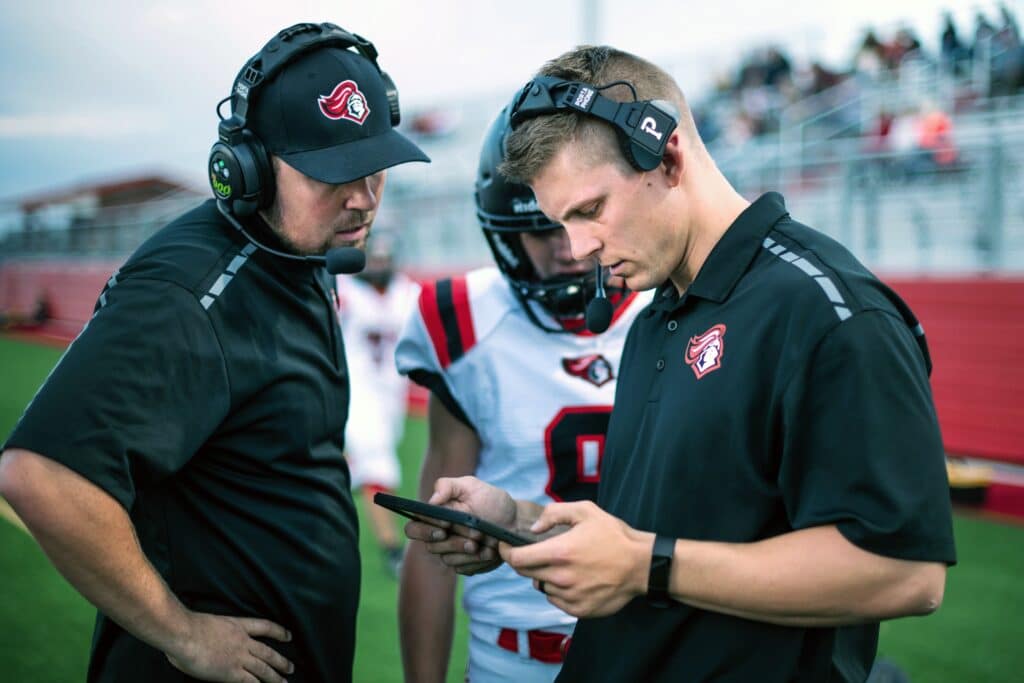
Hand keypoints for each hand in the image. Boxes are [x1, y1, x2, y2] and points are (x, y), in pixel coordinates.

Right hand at [165, 610, 293, 681]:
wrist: (185, 633)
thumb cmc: (188, 627)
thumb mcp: (210, 623)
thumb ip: (215, 632)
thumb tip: (208, 640)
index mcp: (238, 625)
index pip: (265, 627)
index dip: (279, 632)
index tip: (288, 636)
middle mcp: (243, 642)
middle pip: (268, 652)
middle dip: (281, 661)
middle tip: (291, 667)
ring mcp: (239, 657)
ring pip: (264, 669)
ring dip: (275, 677)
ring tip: (283, 682)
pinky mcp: (231, 673)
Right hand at [402, 476, 516, 574]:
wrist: (514, 521)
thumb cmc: (490, 500)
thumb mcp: (471, 486)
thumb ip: (447, 486)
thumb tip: (431, 501)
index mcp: (435, 517)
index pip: (413, 528)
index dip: (425, 529)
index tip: (446, 524)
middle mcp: (439, 537)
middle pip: (431, 547)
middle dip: (453, 542)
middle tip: (473, 537)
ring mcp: (451, 553)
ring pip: (448, 559)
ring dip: (467, 552)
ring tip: (485, 542)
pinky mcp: (464, 565)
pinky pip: (463, 568)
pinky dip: (478, 560)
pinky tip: (490, 551)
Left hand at [500, 501, 651, 617]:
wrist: (641, 565)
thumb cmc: (614, 535)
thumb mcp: (585, 511)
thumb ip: (554, 514)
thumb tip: (534, 527)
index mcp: (559, 553)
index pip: (516, 559)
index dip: (506, 551)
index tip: (505, 545)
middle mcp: (560, 578)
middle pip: (525, 573)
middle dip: (525, 561)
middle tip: (536, 551)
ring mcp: (569, 597)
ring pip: (542, 586)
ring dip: (545, 575)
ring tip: (564, 564)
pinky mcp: (579, 610)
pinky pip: (556, 600)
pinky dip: (558, 590)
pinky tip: (575, 578)